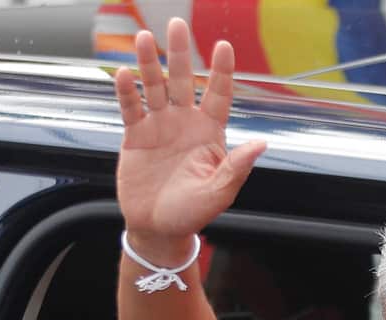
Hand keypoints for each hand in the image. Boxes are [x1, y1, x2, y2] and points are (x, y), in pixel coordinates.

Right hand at [113, 17, 266, 255]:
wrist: (158, 228)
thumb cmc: (193, 212)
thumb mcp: (220, 192)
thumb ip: (237, 167)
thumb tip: (261, 144)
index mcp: (210, 133)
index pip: (219, 95)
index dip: (222, 71)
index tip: (224, 46)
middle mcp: (185, 123)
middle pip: (184, 80)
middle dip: (181, 53)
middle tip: (177, 24)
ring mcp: (159, 126)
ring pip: (154, 87)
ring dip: (149, 63)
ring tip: (144, 38)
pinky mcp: (135, 136)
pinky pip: (131, 108)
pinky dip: (127, 91)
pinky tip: (124, 73)